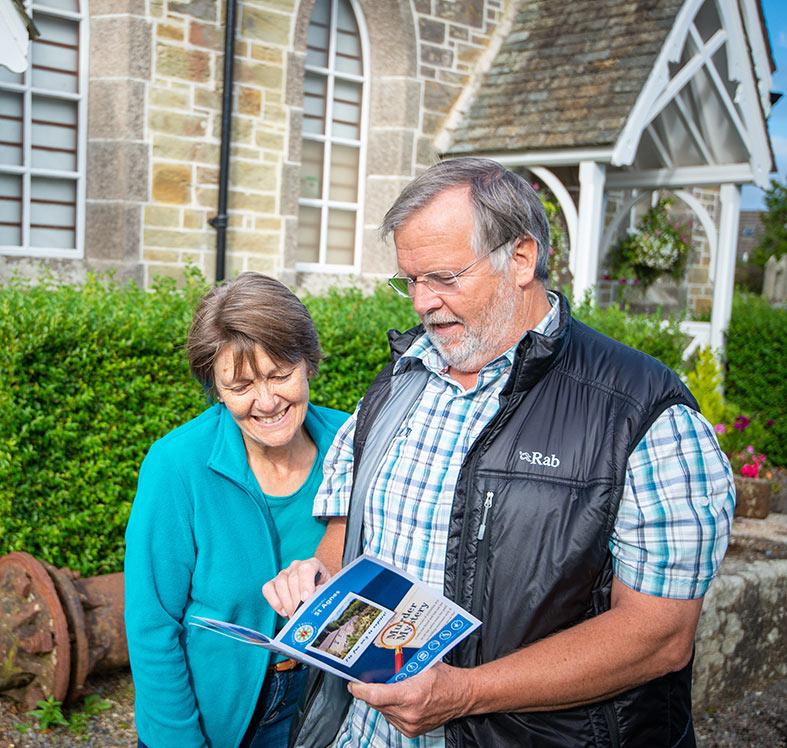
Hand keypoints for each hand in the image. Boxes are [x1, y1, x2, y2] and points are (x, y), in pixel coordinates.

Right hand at [262, 557, 328, 616]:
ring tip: (294, 615)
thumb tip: (313, 598)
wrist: (316, 590)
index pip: (306, 569)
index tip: (306, 599)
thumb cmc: (323, 590)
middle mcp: (296, 565)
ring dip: (287, 603)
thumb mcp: (328, 591)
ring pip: (280, 584)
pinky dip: (275, 602)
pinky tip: (284, 611)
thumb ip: (323, 592)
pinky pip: (268, 589)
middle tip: (301, 615)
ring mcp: (284, 573)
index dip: (305, 584)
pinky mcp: (273, 582)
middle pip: (292, 580)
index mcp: (312, 564)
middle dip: (297, 601)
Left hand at [348, 663, 470, 737]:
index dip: (360, 690)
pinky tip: (398, 700)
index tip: (352, 684)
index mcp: (411, 694)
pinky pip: (392, 719)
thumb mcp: (423, 664)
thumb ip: (402, 666)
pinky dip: (391, 709)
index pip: (375, 696)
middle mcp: (408, 713)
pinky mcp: (412, 732)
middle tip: (367, 680)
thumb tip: (381, 660)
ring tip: (387, 688)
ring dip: (381, 701)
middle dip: (370, 693)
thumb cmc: (446, 678)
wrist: (463, 696)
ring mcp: (410, 725)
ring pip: (383, 712)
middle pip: (377, 704)